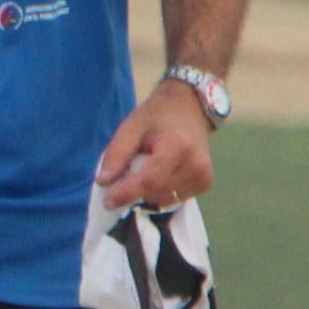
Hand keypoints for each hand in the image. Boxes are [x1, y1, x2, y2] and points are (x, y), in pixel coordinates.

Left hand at [92, 84, 214, 211]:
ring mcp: (203, 177)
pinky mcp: (205, 184)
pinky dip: (161, 192)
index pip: (149, 180)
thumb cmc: (158, 115)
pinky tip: (160, 174)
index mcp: (177, 147)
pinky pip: (175, 199)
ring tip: (146, 169)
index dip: (127, 193)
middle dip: (134, 191)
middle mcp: (195, 166)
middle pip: (155, 193)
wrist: (191, 107)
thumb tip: (103, 182)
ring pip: (164, 199)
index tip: (107, 201)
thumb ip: (117, 154)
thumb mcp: (131, 127)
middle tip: (125, 175)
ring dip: (147, 193)